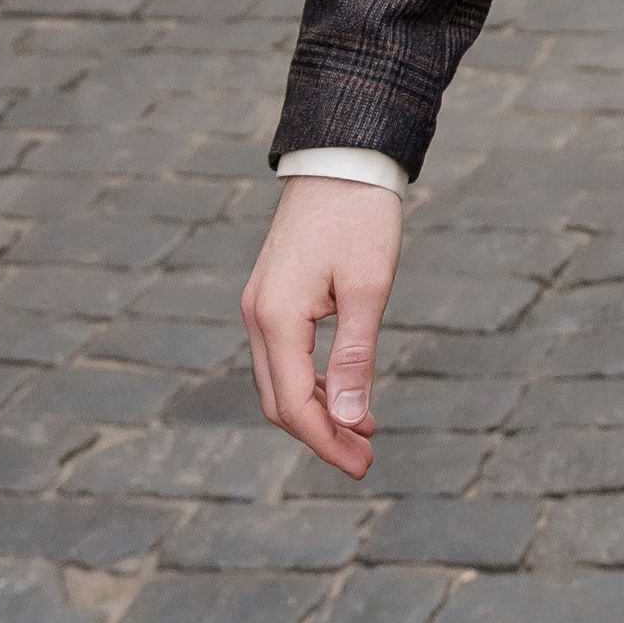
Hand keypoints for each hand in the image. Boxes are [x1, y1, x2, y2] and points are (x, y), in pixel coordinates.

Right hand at [240, 175, 402, 482]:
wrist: (342, 157)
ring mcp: (260, 304)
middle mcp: (257, 315)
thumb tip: (352, 418)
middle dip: (321, 434)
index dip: (327, 441)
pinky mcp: (272, 294)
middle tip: (365, 458)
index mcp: (275, 318)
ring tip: (361, 432)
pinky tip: (344, 391)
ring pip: (279, 380)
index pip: (294, 404)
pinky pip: (284, 355)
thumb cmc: (360, 216)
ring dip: (316, 411)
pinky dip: (311, 382)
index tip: (363, 465)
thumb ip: (355, 355)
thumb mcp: (367, 287)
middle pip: (279, 400)